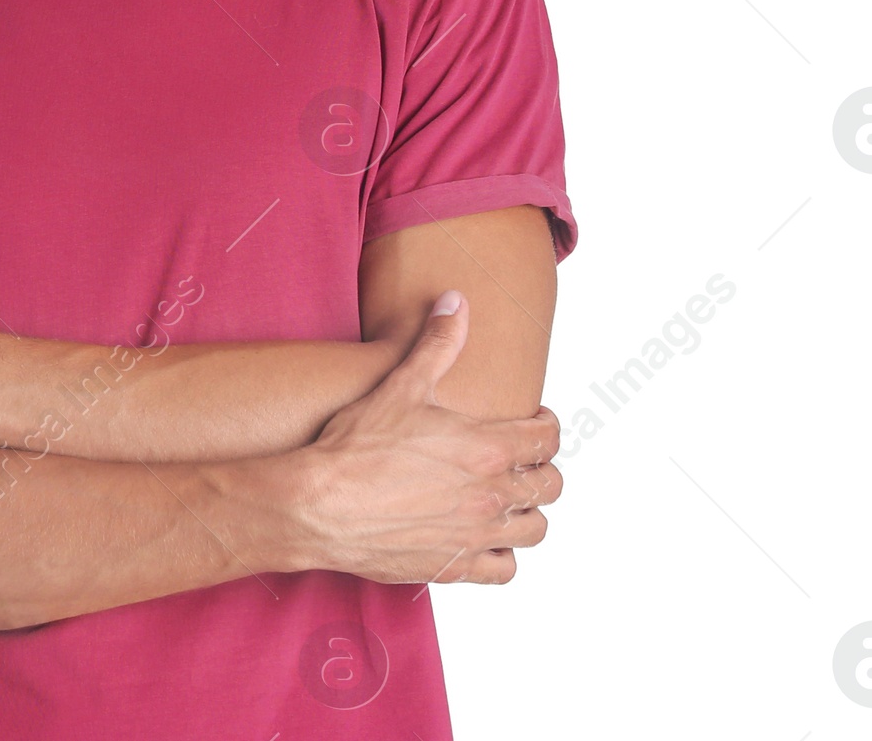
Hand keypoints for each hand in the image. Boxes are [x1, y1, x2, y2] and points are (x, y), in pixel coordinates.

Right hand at [279, 291, 561, 585]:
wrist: (321, 504)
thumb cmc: (357, 447)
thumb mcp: (401, 384)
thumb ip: (437, 343)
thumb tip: (456, 302)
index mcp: (487, 447)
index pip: (547, 438)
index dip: (545, 425)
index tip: (532, 421)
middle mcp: (491, 495)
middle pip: (550, 484)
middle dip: (540, 467)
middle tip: (518, 456)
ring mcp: (476, 535)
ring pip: (536, 529)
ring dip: (527, 510)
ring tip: (506, 495)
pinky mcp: (456, 567)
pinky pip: (506, 569)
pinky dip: (503, 553)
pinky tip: (483, 535)